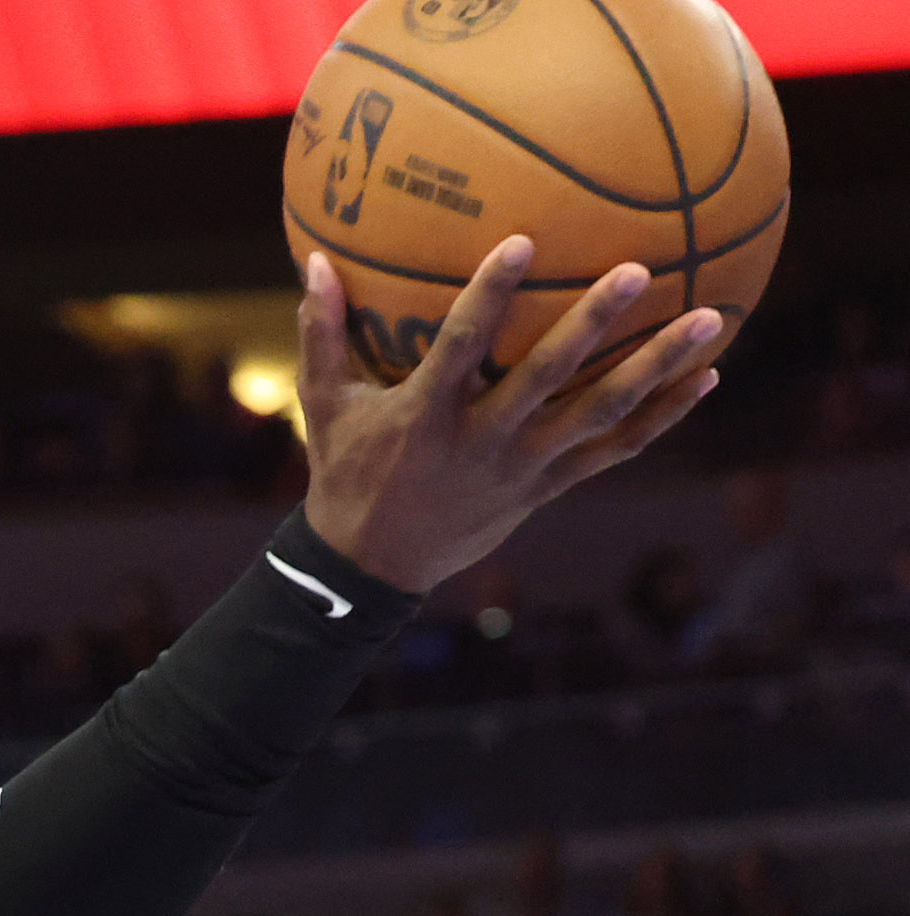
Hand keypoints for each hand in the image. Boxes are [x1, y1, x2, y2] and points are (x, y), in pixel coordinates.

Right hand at [298, 239, 722, 591]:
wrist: (370, 570)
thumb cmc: (345, 475)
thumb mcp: (325, 407)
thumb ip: (321, 335)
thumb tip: (312, 260)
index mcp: (426, 416)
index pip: (459, 347)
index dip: (489, 297)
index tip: (521, 239)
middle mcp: (481, 442)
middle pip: (546, 380)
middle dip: (593, 327)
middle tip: (639, 271)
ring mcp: (521, 470)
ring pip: (597, 416)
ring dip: (655, 369)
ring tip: (710, 318)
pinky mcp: (546, 490)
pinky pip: (613, 452)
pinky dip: (661, 417)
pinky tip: (706, 378)